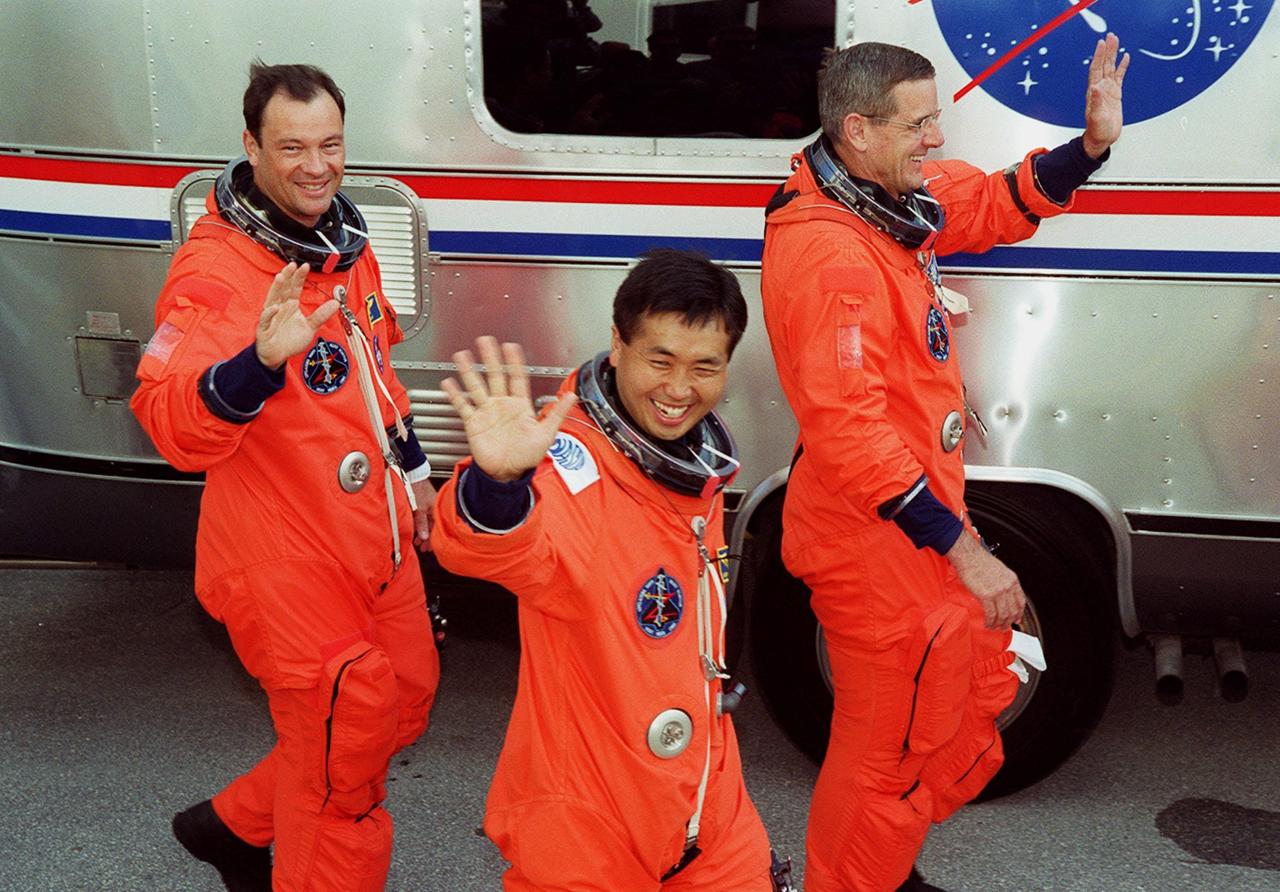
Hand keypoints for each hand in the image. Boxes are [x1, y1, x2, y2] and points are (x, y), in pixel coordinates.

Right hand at [254, 262, 339, 369]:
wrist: (277, 355)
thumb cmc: (290, 340)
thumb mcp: (310, 327)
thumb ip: (321, 315)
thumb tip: (335, 303)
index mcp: (290, 305)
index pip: (295, 288)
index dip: (299, 277)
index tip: (305, 266)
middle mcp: (280, 307)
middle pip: (283, 289)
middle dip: (287, 277)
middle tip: (293, 265)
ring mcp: (271, 316)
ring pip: (272, 299)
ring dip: (276, 288)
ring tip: (281, 277)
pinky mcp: (264, 328)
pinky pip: (266, 319)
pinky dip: (270, 313)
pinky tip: (275, 308)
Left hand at [411, 477, 436, 552]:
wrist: (414, 475)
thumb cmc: (418, 489)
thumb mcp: (419, 509)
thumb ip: (421, 524)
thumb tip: (424, 537)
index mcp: (438, 511)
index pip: (437, 530)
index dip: (431, 540)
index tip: (426, 548)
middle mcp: (437, 510)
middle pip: (433, 528)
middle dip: (427, 539)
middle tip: (421, 547)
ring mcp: (432, 507)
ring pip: (429, 524)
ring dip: (423, 533)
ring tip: (417, 541)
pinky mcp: (426, 504)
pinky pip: (426, 518)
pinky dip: (422, 525)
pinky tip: (417, 530)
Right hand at [441, 337, 576, 481]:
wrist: (507, 474)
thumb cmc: (527, 457)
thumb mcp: (546, 434)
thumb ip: (557, 413)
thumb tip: (571, 396)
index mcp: (520, 406)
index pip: (517, 377)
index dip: (514, 361)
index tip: (511, 346)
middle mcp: (502, 405)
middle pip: (495, 376)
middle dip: (490, 358)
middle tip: (485, 341)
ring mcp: (487, 412)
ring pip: (476, 386)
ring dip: (469, 371)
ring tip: (462, 355)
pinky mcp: (474, 423)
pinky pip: (463, 406)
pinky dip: (456, 395)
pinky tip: (449, 383)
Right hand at [946, 532, 1025, 629]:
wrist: (969, 556)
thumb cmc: (980, 561)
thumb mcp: (1000, 570)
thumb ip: (1004, 583)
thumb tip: (1004, 596)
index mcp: (1012, 580)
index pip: (1021, 602)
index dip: (1019, 614)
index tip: (1017, 620)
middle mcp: (1007, 587)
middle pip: (1012, 611)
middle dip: (1008, 622)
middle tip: (1004, 627)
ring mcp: (997, 592)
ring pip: (1003, 615)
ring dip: (999, 624)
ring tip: (994, 627)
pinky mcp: (985, 596)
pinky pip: (991, 614)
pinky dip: (990, 622)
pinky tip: (987, 623)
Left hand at [1082, 32, 1129, 158]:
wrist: (1101, 139)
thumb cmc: (1097, 130)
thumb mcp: (1096, 117)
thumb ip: (1095, 102)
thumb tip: (1095, 88)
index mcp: (1095, 92)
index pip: (1096, 69)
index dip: (1099, 56)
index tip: (1102, 43)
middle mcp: (1100, 88)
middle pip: (1104, 64)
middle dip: (1107, 50)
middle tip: (1110, 36)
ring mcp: (1108, 90)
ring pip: (1111, 68)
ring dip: (1113, 54)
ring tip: (1116, 41)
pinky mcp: (1115, 94)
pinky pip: (1119, 76)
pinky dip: (1122, 66)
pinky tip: (1125, 58)